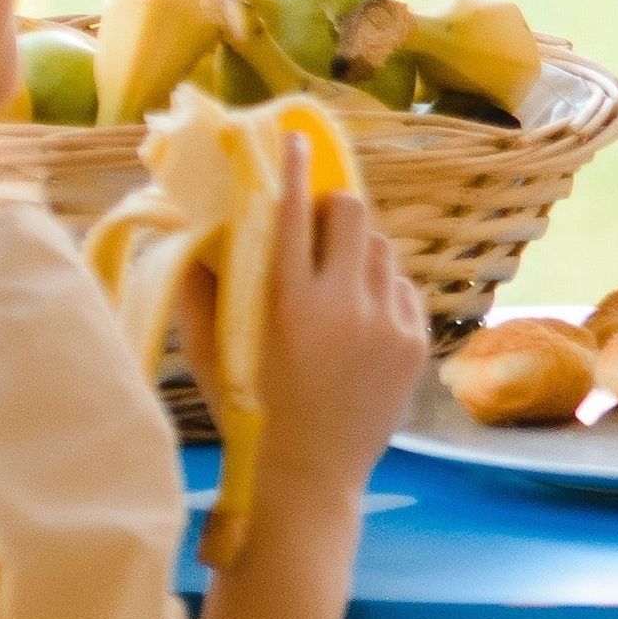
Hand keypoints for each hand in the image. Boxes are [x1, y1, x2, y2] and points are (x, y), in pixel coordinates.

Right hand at [195, 157, 427, 497]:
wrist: (308, 478)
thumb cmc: (250, 411)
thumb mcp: (212, 351)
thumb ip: (202, 287)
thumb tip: (202, 227)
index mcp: (286, 304)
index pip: (291, 212)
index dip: (292, 169)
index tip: (293, 140)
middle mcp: (343, 306)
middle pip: (352, 213)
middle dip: (332, 209)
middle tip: (316, 225)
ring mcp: (386, 324)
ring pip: (382, 248)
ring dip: (357, 252)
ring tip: (335, 285)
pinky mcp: (415, 342)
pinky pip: (402, 288)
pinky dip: (379, 291)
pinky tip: (357, 322)